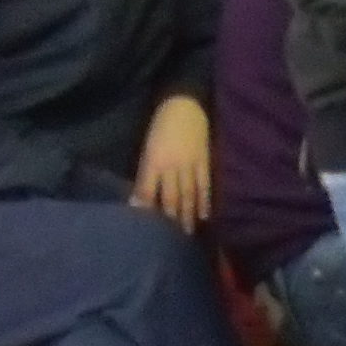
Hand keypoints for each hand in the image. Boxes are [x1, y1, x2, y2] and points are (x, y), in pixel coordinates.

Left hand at [132, 97, 212, 231]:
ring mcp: (190, 164)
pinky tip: (205, 215)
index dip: (145, 208)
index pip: (147, 190)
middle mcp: (171, 165)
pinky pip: (205, 184)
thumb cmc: (160, 127)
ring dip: (187, 215)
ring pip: (188, 194)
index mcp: (153, 161)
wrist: (184, 104)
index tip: (144, 229)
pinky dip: (205, 200)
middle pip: (170, 197)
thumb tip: (140, 199)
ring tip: (187, 234)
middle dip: (169, 219)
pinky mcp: (204, 162)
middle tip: (170, 241)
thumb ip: (145, 173)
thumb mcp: (146, 148)